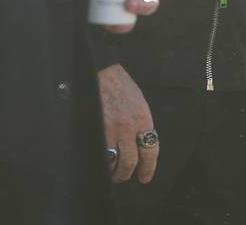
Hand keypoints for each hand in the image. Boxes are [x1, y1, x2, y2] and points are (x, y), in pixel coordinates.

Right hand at [98, 63, 157, 183]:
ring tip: (112, 173)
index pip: (150, 150)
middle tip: (125, 177)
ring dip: (113, 171)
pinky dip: (101, 160)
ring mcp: (110, 128)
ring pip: (113, 160)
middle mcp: (128, 126)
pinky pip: (99, 151)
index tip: (145, 176)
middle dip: (128, 173)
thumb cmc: (120, 84)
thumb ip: (140, 123)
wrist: (100, 69)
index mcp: (143, 118)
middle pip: (131, 160)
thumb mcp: (138, 101)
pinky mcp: (95, 127)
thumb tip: (140, 145)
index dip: (148, 167)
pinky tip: (101, 162)